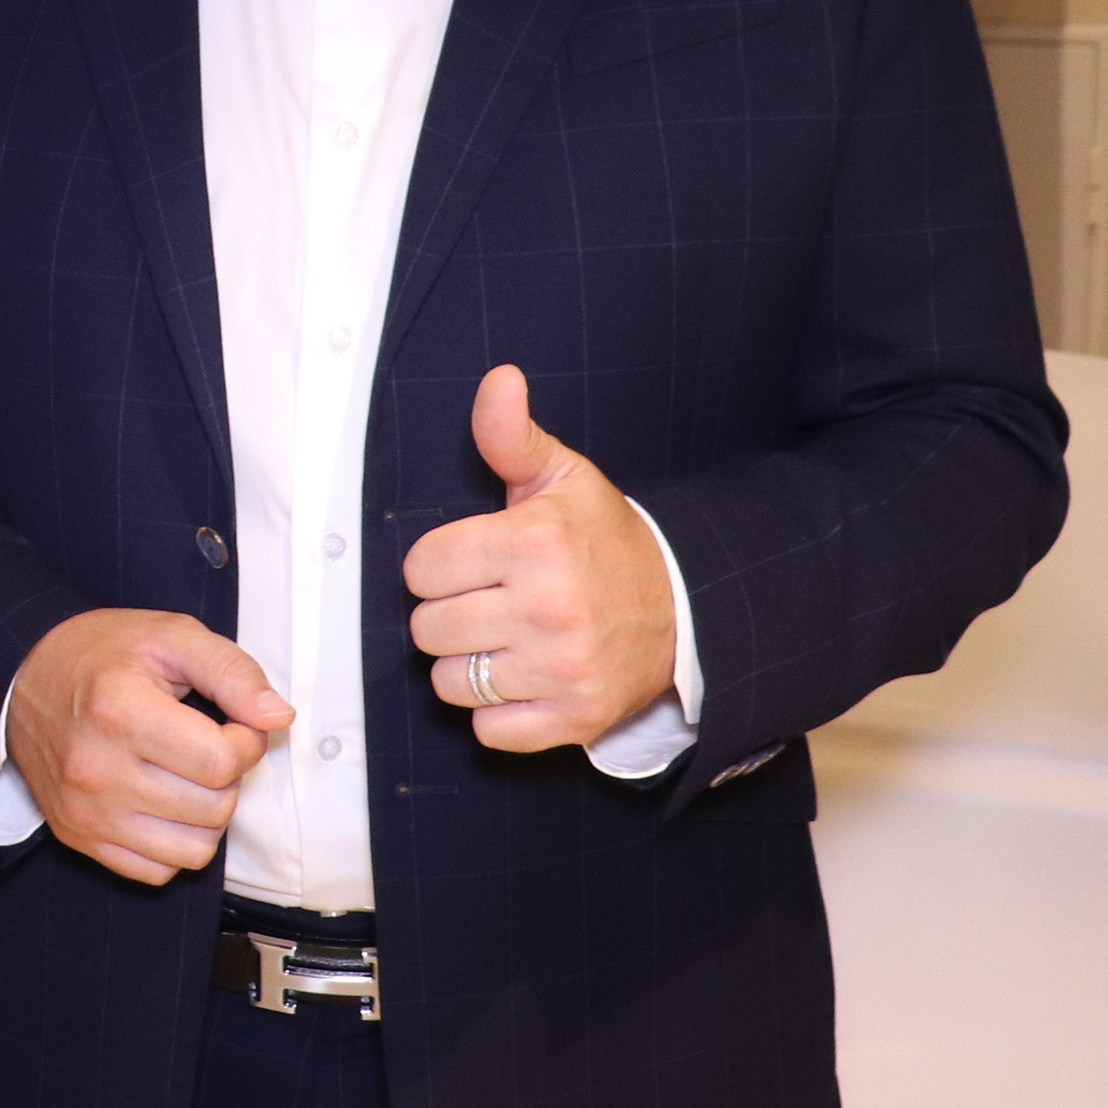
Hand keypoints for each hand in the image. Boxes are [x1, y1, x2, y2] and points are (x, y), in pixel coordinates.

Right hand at [2, 609, 290, 884]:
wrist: (23, 677)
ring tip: (187, 776)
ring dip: (207, 815)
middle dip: (228, 777)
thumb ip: (232, 671)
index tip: (233, 723)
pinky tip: (163, 802)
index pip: (221, 762)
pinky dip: (174, 842)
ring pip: (194, 850)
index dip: (246, 741)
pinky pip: (157, 871)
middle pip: (213, 808)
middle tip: (207, 744)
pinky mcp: (78, 837)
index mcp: (119, 711)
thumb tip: (278, 717)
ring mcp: (85, 811)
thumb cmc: (102, 655)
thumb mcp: (170, 636)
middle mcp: (97, 769)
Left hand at [401, 367, 676, 752]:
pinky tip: (523, 678)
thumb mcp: (562, 478)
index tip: (473, 562)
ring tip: (503, 641)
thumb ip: (511, 434)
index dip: (439, 565)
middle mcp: (548, 608)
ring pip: (450, 682)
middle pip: (428, 628)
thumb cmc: (606, 542)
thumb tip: (499, 379)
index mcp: (535, 543)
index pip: (421, 569)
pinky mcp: (574, 718)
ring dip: (467, 666)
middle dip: (449, 614)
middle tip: (488, 602)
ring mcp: (562, 669)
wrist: (687, 609)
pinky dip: (496, 712)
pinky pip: (488, 729)